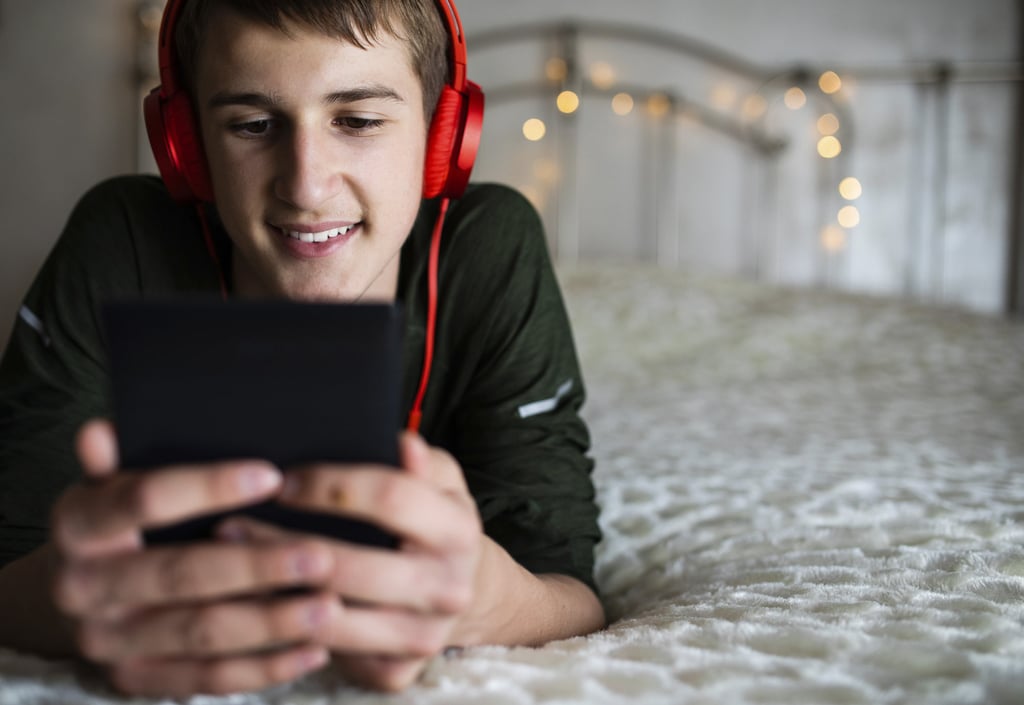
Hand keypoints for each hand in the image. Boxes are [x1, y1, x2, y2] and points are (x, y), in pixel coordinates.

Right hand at [50, 419, 337, 696]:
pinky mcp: (137, 678)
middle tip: (320, 556)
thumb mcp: (111, 482)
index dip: (208, 487)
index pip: (144, 499)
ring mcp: (109, 640)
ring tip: (328, 605)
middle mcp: (83, 587)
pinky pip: (207, 678)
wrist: (76, 589)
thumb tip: (101, 431)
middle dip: (256, 566)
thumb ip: (119, 459)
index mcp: (76, 525)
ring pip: (201, 632)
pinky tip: (312, 649)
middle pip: (180, 575)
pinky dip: (264, 668)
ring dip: (271, 622)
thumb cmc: (116, 520)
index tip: (272, 476)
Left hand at [221, 432, 485, 691]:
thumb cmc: (434, 522)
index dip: (331, 486)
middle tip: (231, 525)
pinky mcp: (397, 671)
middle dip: (282, 544)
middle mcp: (448, 587)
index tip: (284, 481)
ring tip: (230, 563)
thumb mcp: (439, 481)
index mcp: (458, 530)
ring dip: (272, 592)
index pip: (391, 498)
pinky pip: (330, 654)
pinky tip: (256, 606)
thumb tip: (402, 443)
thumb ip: (419, 461)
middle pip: (352, 567)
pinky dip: (285, 634)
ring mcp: (423, 635)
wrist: (460, 592)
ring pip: (333, 620)